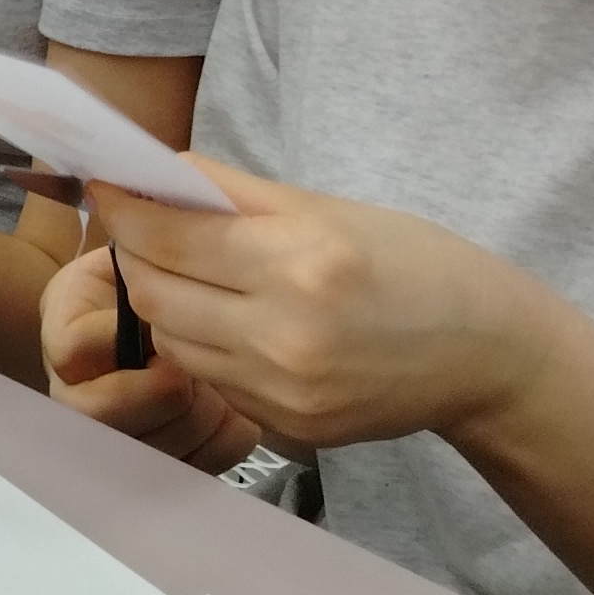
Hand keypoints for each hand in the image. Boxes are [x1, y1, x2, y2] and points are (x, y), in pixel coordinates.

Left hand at [65, 160, 571, 452]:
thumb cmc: (415, 266)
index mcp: (301, 262)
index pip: (168, 236)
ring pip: (174, 341)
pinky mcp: (287, 427)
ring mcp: (285, 389)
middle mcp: (287, 333)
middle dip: (135, 256)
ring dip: (162, 303)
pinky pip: (211, 377)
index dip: (123, 208)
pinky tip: (226, 318)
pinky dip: (202, 345)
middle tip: (139, 228)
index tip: (106, 185)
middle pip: (156, 294)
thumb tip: (154, 168)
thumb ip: (234, 192)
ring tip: (184, 272)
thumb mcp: (329, 210)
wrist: (487, 354)